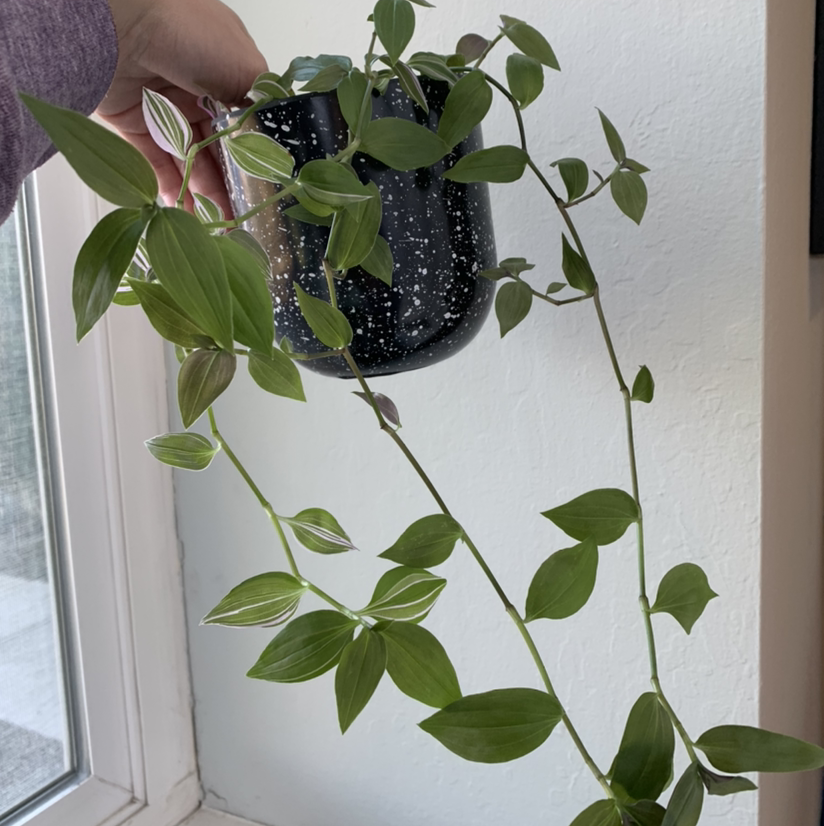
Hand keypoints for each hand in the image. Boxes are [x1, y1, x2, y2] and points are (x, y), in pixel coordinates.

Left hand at [98, 0, 266, 214]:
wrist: (121, 25)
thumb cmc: (189, 33)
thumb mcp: (245, 65)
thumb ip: (261, 101)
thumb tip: (272, 127)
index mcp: (223, 66)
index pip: (243, 120)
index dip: (253, 154)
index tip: (264, 185)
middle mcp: (194, 85)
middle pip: (216, 145)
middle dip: (229, 181)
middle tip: (241, 214)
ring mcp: (162, 104)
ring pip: (187, 157)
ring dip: (202, 190)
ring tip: (216, 222)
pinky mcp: (130, 120)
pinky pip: (153, 159)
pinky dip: (168, 184)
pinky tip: (184, 208)